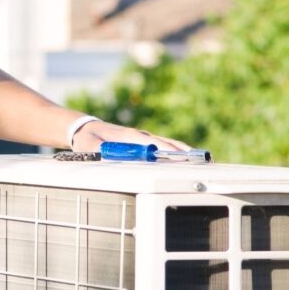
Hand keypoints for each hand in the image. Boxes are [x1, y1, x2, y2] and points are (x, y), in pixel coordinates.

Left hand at [71, 120, 190, 152]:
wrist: (86, 129)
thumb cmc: (89, 138)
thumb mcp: (89, 145)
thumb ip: (97, 151)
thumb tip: (105, 155)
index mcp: (129, 136)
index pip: (151, 144)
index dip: (166, 151)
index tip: (180, 157)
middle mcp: (140, 135)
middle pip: (165, 143)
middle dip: (182, 151)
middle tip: (201, 160)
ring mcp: (143, 138)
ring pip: (168, 144)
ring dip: (183, 151)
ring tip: (202, 159)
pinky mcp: (144, 142)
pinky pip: (164, 146)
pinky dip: (177, 151)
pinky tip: (187, 159)